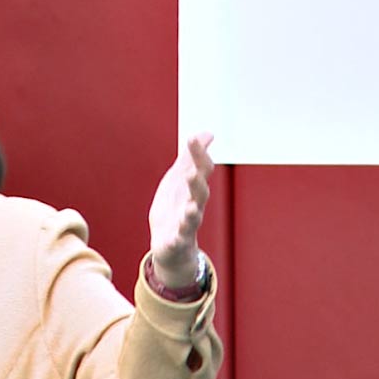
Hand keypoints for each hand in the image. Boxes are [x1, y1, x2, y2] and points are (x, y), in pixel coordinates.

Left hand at [148, 132, 215, 286]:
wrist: (171, 245)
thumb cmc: (176, 207)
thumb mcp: (180, 179)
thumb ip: (191, 157)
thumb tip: (207, 133)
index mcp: (194, 189)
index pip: (201, 169)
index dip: (198, 154)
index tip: (193, 138)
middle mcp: (194, 205)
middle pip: (200, 193)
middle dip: (197, 182)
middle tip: (193, 172)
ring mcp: (186, 224)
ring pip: (193, 217)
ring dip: (192, 211)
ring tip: (190, 207)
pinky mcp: (175, 241)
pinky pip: (178, 240)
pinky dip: (177, 239)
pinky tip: (173, 238)